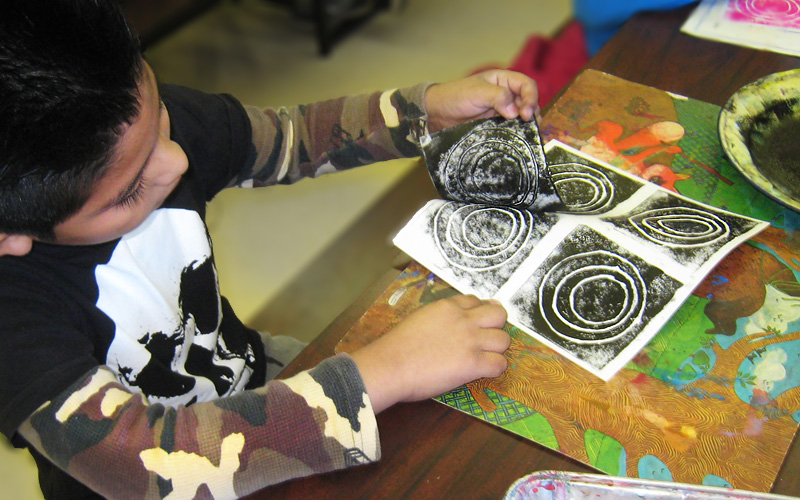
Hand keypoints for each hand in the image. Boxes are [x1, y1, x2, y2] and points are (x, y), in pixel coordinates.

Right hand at [350, 294, 509, 412]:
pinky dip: (495, 368)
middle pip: (499, 315)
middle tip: (486, 338)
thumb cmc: (396, 347)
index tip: (476, 323)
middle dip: (495, 326)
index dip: (478, 312)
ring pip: (504, 339)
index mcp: (448, 307)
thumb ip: (438, 317)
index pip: (476, 301)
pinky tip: (483, 371)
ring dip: (497, 349)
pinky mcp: (474, 363)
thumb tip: (446, 326)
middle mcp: (464, 320)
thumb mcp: (419, 318)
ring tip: (484, 357)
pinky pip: (500, 364)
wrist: (390, 365)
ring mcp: (471, 341)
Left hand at [424, 69, 539, 132]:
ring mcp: (502, 111)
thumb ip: (497, 97)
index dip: (531, 98)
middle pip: (528, 102)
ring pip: (522, 117)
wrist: (438, 114)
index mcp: (503, 80)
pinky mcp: (496, 125)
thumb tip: (515, 111)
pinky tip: (520, 140)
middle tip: (529, 126)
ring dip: (527, 125)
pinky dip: (517, 133)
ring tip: (528, 135)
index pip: (527, 86)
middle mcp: (506, 95)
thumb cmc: (455, 97)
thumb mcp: (476, 92)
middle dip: (531, 113)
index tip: (525, 114)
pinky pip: (512, 129)